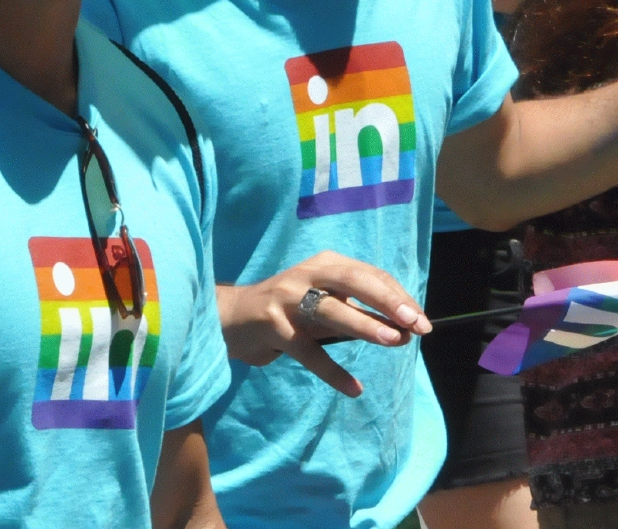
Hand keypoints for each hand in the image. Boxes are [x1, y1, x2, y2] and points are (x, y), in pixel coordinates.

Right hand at [216, 251, 429, 396]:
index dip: (398, 296)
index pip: (369, 274)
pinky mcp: (272, 327)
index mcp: (324, 265)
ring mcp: (286, 299)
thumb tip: (405, 333)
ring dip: (364, 324)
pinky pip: (307, 351)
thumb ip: (360, 316)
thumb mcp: (325, 306)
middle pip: (352, 280)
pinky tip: (354, 388)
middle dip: (387, 300)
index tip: (422, 321)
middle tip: (416, 323)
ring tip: (394, 341)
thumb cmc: (288, 311)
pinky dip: (332, 371)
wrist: (231, 318)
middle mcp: (306, 275)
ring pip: (330, 310)